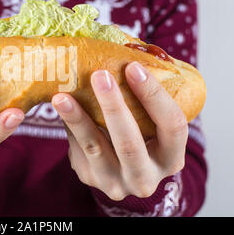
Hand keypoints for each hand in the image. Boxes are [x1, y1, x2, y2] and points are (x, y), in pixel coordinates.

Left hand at [52, 61, 187, 200]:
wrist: (123, 171)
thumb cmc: (141, 135)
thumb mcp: (151, 124)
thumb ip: (142, 98)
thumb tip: (118, 51)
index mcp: (171, 158)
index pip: (172, 126)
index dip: (154, 96)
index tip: (133, 67)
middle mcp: (145, 177)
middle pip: (130, 143)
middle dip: (113, 106)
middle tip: (99, 75)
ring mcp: (116, 183)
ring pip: (94, 147)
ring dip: (77, 118)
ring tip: (61, 96)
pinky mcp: (90, 178)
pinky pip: (77, 147)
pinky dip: (70, 122)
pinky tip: (61, 104)